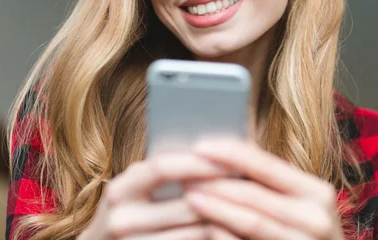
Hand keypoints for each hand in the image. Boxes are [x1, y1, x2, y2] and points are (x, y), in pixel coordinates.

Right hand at [78, 153, 240, 239]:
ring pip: (197, 229)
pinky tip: (238, 230)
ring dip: (229, 217)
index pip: (163, 167)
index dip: (199, 162)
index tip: (231, 158)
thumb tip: (219, 146)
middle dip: (224, 192)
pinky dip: (220, 237)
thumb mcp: (140, 189)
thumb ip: (167, 170)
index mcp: (121, 188)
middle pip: (187, 202)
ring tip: (255, 206)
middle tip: (255, 183)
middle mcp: (122, 217)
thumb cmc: (134, 211)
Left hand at [184, 139, 344, 239]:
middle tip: (183, 173)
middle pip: (254, 194)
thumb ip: (273, 186)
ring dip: (215, 207)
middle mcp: (316, 217)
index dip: (231, 153)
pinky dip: (226, 235)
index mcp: (318, 192)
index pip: (267, 165)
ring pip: (251, 220)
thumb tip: (227, 157)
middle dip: (215, 182)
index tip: (200, 146)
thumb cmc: (308, 234)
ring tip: (189, 196)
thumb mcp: (302, 205)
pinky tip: (207, 229)